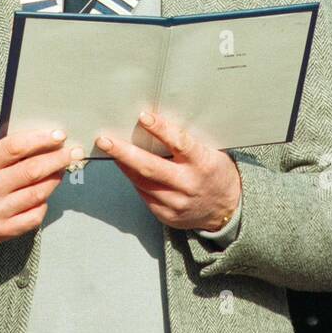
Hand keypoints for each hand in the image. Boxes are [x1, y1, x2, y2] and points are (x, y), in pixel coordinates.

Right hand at [0, 129, 80, 244]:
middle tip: (73, 152)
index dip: (41, 140)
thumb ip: (9, 152)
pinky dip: (44, 203)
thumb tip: (46, 142)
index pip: (16, 147)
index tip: (59, 135)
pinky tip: (45, 194)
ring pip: (38, 194)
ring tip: (62, 169)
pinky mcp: (3, 231)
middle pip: (33, 171)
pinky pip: (35, 216)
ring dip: (55, 179)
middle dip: (58, 159)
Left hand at [95, 110, 241, 232]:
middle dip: (124, 153)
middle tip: (104, 140)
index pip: (180, 143)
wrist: (227, 209)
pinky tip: (128, 169)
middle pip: (150, 167)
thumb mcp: (211, 152)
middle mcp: (189, 185)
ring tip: (110, 150)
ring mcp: (177, 204)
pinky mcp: (167, 216)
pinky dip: (134, 180)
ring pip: (142, 182)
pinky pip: (144, 195)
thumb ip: (187, 142)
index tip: (143, 117)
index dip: (161, 129)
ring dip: (124, 165)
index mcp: (203, 163)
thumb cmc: (216, 172)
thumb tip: (155, 122)